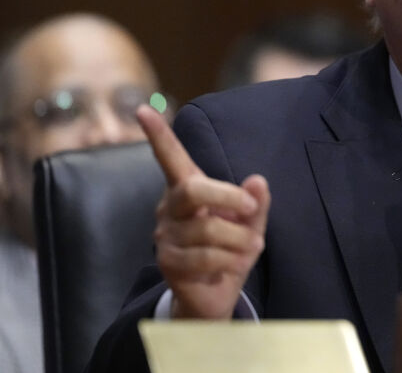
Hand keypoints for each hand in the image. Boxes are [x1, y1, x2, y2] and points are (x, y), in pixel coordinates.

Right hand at [138, 105, 269, 317]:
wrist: (217, 293)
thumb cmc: (232, 248)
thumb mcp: (250, 222)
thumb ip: (255, 202)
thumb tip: (257, 180)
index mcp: (188, 189)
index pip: (170, 158)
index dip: (158, 135)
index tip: (143, 109)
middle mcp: (170, 208)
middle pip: (193, 190)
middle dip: (228, 198)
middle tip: (250, 210)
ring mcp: (165, 236)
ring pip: (208, 229)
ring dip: (239, 240)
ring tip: (246, 248)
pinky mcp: (168, 262)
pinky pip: (206, 257)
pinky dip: (230, 261)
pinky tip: (230, 266)